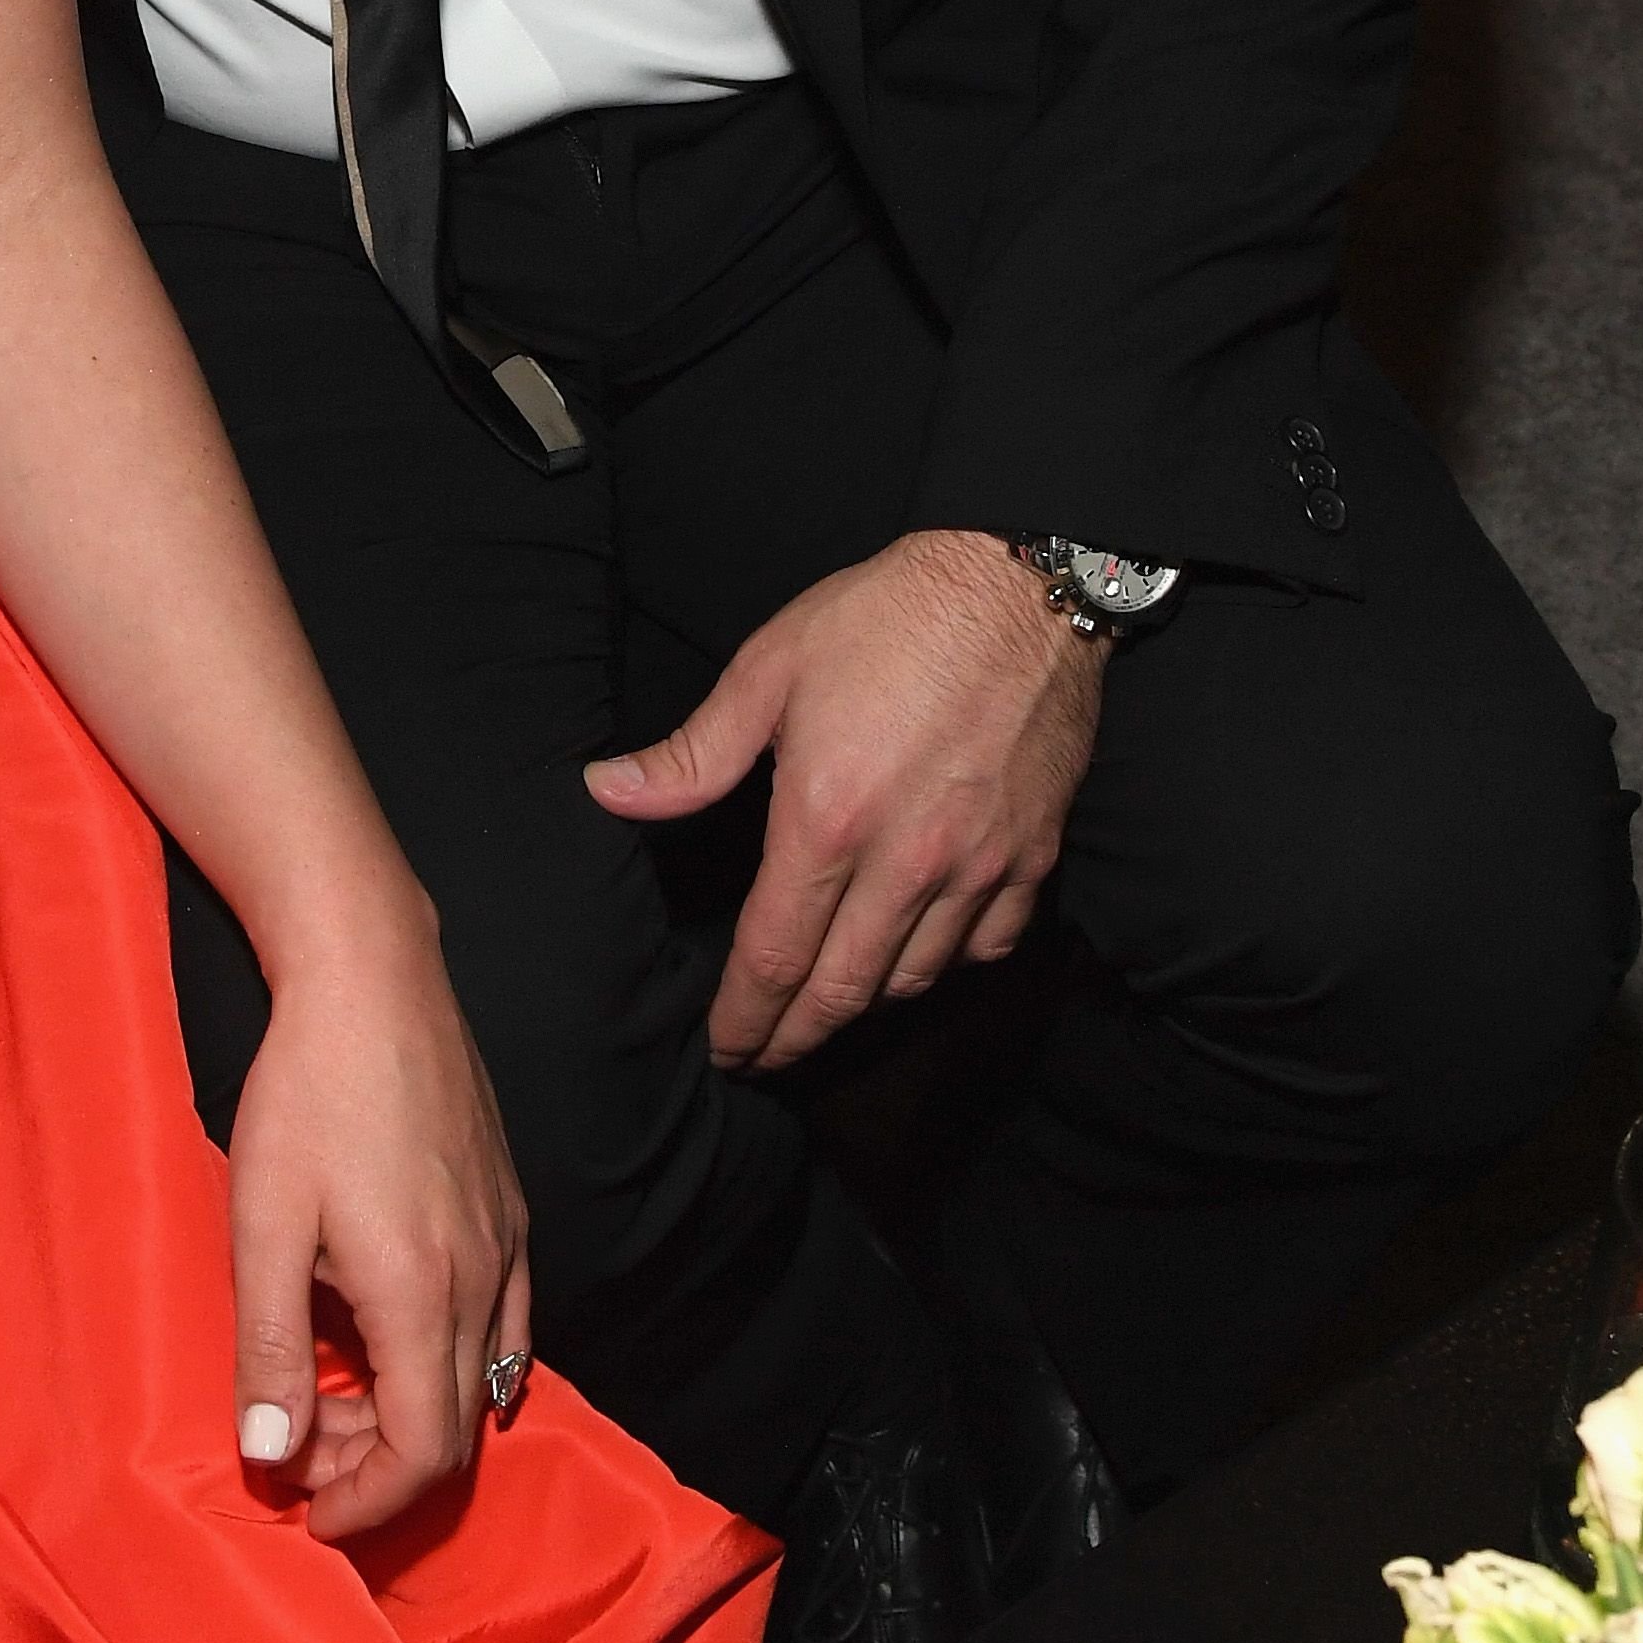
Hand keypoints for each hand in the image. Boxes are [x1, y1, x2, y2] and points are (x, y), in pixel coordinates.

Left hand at [223, 928, 527, 1548]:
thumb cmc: (304, 1096)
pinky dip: (458, 1364)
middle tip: (305, 1450)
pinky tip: (406, 1344)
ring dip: (416, 1414)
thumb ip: (267, 1348)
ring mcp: (507, 1244)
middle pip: (455, 1427)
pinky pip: (506, 1325)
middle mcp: (482, 1282)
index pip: (422, 1452)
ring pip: (484, 1380)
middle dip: (381, 1464)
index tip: (311, 1513)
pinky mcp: (511, 1210)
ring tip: (338, 1395)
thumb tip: (268, 1452)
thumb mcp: (262, 1224)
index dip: (369, 1502)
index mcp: (420, 1296)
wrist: (372, 981)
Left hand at [590, 529, 1099, 1075]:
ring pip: (915, 978)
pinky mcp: (1034, 854)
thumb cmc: (886, 617)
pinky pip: (988, 945)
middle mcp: (906, 860)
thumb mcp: (770, 668)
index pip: (773, 956)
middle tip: (764, 1058)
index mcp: (826, 817)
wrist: (1021, 584)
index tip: (722, 1050)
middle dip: (795, 1039)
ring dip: (863, 1005)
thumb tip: (607, 793)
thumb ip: (693, 753)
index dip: (743, 1019)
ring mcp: (979, 865)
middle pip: (844, 992)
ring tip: (825, 1008)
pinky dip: (945, 964)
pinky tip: (915, 953)